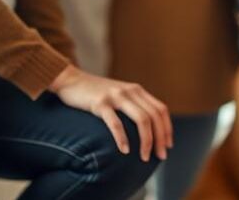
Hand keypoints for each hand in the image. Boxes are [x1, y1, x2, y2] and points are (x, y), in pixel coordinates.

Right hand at [49, 65, 172, 161]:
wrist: (71, 80)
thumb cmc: (95, 93)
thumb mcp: (118, 96)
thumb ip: (132, 106)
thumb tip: (145, 130)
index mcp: (137, 90)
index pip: (161, 109)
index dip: (167, 128)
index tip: (168, 146)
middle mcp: (130, 91)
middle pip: (154, 116)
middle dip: (160, 138)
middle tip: (160, 157)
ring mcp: (116, 96)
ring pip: (141, 119)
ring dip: (146, 140)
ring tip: (144, 157)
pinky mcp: (100, 103)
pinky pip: (116, 123)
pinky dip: (122, 138)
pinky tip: (125, 150)